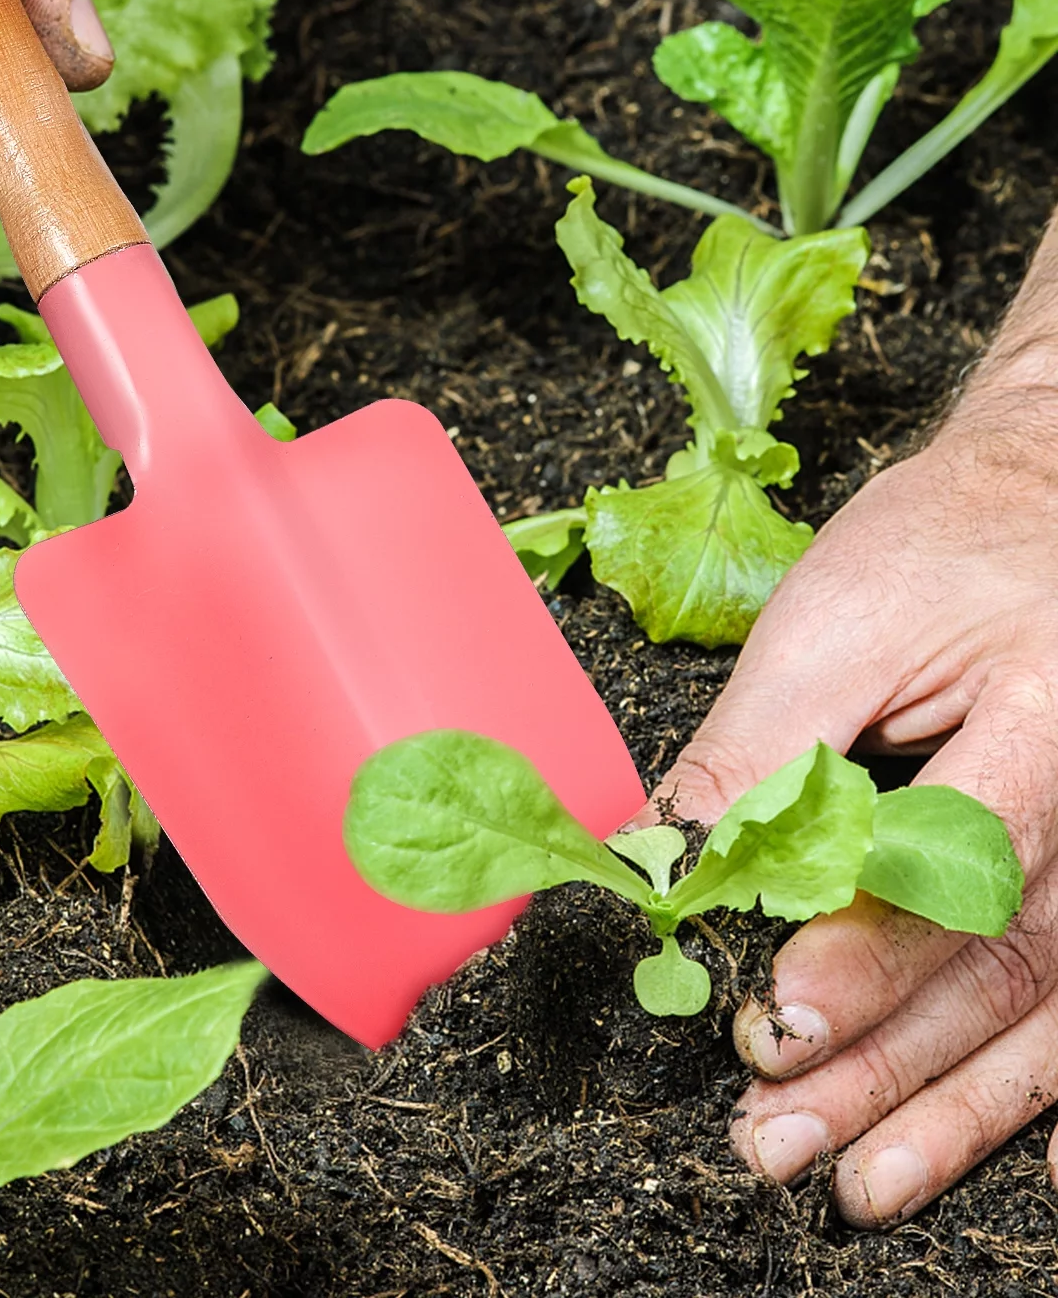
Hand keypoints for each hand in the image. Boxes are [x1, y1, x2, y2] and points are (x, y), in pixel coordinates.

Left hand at [651, 298, 1057, 1225]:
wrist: (1047, 510)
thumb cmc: (944, 550)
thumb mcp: (840, 620)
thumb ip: (763, 745)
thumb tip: (668, 858)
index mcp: (1050, 717)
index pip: (957, 864)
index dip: (864, 954)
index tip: (775, 1018)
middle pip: (1001, 964)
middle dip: (884, 1063)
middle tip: (777, 1131)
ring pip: (1043, 1010)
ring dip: (940, 1103)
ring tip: (848, 1177)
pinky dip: (1012, 1084)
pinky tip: (949, 1143)